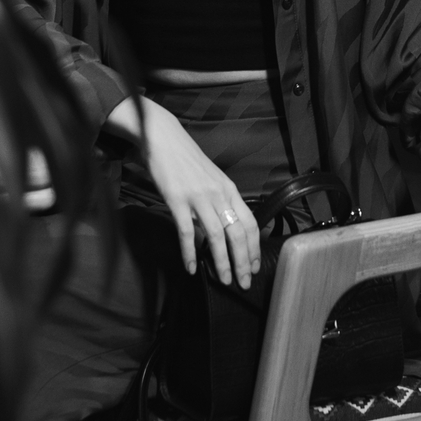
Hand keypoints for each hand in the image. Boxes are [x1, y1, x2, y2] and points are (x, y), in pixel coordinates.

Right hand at [103, 97, 260, 288]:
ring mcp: (198, 197)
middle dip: (244, 261)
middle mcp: (219, 194)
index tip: (256, 267)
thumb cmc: (187, 161)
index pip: (251, 223)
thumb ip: (219, 202)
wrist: (165, 138)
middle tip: (244, 283)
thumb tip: (224, 229)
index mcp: (230, 190)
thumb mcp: (211, 180)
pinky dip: (190, 253)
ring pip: (217, 236)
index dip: (255, 248)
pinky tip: (191, 268)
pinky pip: (187, 232)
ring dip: (222, 261)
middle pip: (238, 233)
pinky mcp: (177, 200)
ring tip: (224, 280)